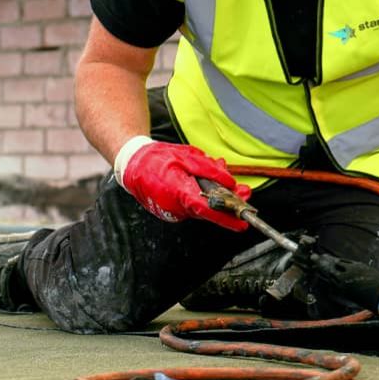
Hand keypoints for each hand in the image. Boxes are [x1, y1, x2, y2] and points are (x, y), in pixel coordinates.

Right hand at [114, 136, 252, 231]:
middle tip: (245, 192)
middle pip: (210, 209)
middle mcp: (177, 207)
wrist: (133, 165)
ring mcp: (174, 211)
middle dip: (229, 202)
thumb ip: (209, 170)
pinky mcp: (173, 210)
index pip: (207, 209)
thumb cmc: (158, 159)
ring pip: (203, 207)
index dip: (227, 218)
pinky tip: (209, 180)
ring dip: (218, 194)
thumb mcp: (187, 156)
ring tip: (227, 178)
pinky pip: (194, 204)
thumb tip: (229, 182)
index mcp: (179, 192)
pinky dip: (204, 194)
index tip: (242, 223)